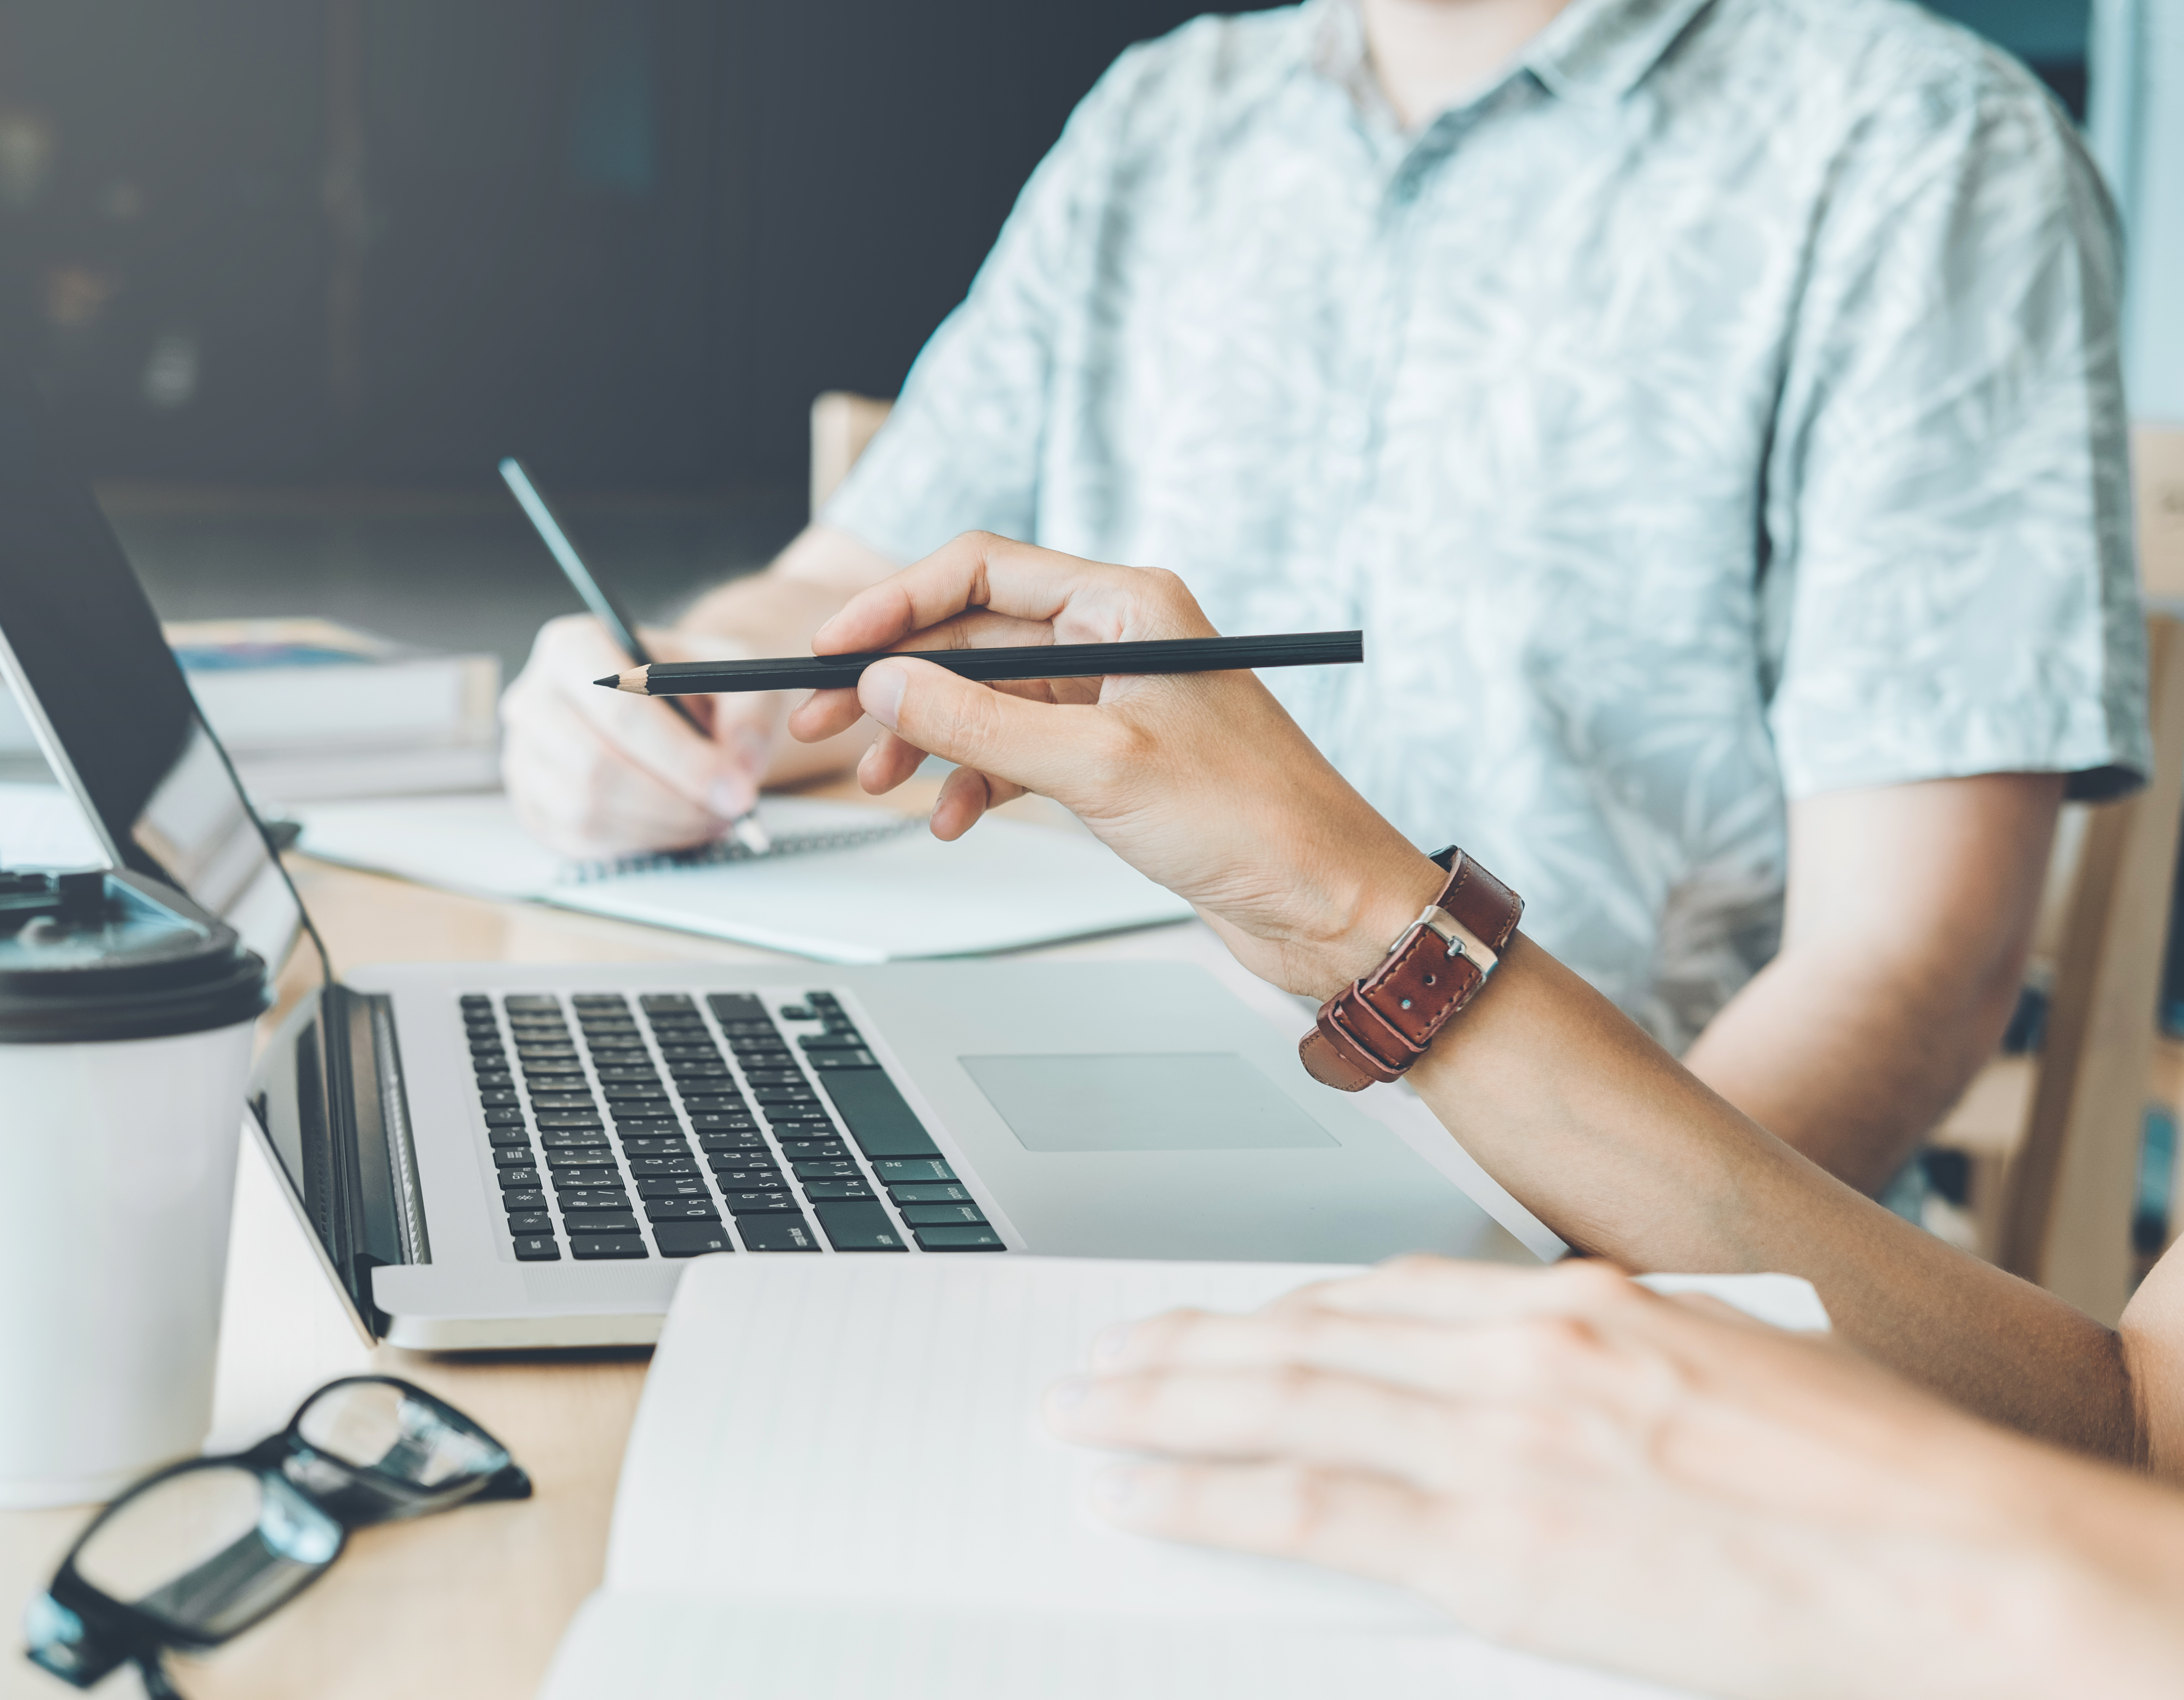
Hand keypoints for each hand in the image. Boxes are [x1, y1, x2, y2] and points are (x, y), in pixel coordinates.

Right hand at [500, 615, 784, 859]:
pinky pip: (580, 840)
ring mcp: (524, 755)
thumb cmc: (694, 683)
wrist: (667, 701)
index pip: (620, 708)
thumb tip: (741, 769)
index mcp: (573, 646)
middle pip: (596, 766)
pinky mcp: (532, 804)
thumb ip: (749, 715)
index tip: (737, 792)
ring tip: (711, 818)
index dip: (682, 759)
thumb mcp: (736, 675)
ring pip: (585, 810)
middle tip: (731, 814)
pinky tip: (676, 827)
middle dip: (675, 802)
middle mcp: (533, 698)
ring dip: (661, 827)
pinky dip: (638, 843)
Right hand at [787, 531, 1438, 995]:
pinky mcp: (1115, 760)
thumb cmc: (1254, 825)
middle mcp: (1120, 640)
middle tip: (820, 723)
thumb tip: (886, 684)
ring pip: (988, 699)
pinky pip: (1018, 752)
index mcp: (1128, 605)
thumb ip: (982, 721)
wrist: (1329, 908)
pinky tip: (954, 820)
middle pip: (973, 636)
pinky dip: (977, 781)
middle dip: (896, 681)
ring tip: (880, 783)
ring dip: (928, 737)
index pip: (981, 570)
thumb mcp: (1098, 767)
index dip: (894, 605)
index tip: (830, 649)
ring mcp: (1115, 700)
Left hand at [1042, 1257, 2183, 1699]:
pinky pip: (1309, 1505)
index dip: (1282, 1313)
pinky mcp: (1498, 1546)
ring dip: (1165, 1407)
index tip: (1221, 1324)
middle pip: (1305, 1336)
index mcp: (1575, 1305)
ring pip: (1280, 1402)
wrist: (1956, 1556)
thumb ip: (1596, 1364)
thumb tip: (1528, 1383)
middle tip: (1100, 1359)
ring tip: (1087, 1412)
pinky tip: (1142, 1494)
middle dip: (1187, 1348)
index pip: (1381, 1294)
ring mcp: (1500, 1446)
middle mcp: (1518, 1354)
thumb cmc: (1858, 1480)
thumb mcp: (1708, 1372)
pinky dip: (1208, 1496)